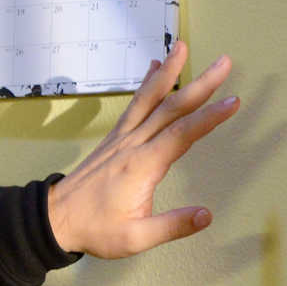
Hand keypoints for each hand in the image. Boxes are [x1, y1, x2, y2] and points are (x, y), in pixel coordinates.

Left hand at [47, 42, 239, 258]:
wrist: (53, 220)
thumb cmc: (93, 229)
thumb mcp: (133, 238)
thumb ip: (171, 226)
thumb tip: (206, 215)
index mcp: (141, 166)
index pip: (181, 135)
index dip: (208, 118)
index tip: (233, 101)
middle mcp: (132, 145)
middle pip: (170, 108)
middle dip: (200, 84)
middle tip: (225, 62)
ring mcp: (121, 139)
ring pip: (148, 99)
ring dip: (168, 72)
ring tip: (183, 47)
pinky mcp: (113, 139)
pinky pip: (133, 105)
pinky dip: (146, 85)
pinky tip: (154, 68)